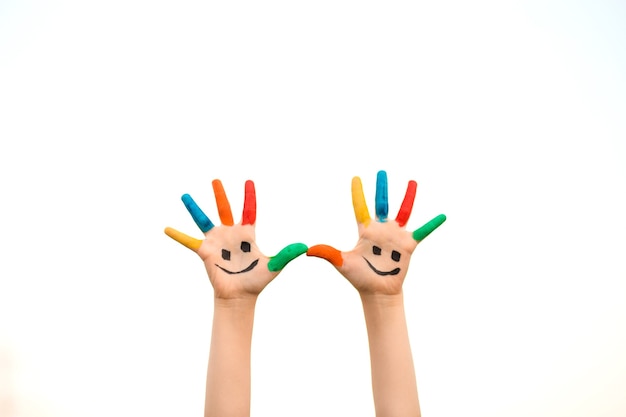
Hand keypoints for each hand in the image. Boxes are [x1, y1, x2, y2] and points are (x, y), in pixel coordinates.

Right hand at [164, 179, 306, 299]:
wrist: (240, 297)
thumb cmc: (257, 281)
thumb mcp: (274, 266)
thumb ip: (286, 254)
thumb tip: (304, 247)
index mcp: (247, 234)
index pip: (249, 210)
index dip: (249, 196)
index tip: (249, 181)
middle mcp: (230, 234)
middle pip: (225, 209)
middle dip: (220, 194)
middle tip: (215, 179)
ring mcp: (216, 242)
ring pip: (204, 220)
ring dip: (194, 208)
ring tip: (185, 195)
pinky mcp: (205, 252)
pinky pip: (189, 242)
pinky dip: (178, 235)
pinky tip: (166, 228)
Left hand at [307, 170, 445, 295]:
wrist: (376, 292)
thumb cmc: (359, 277)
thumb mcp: (342, 263)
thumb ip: (328, 253)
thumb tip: (308, 250)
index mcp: (365, 230)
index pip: (360, 207)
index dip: (358, 193)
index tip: (356, 178)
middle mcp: (381, 229)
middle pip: (381, 203)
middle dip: (381, 188)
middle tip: (381, 172)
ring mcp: (395, 236)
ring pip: (403, 211)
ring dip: (408, 197)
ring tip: (413, 181)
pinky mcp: (408, 246)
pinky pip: (422, 232)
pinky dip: (432, 224)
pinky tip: (442, 216)